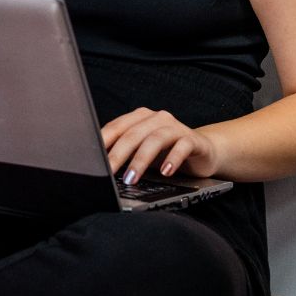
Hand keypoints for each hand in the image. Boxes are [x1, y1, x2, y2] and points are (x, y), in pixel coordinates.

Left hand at [100, 107, 224, 184]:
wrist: (202, 152)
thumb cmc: (165, 153)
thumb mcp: (141, 153)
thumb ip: (123, 155)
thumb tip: (99, 169)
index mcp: (139, 118)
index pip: (116, 127)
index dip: (103, 142)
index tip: (93, 159)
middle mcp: (157, 118)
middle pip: (133, 134)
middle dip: (119, 154)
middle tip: (109, 172)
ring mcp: (176, 127)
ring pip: (155, 140)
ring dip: (141, 160)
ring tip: (132, 178)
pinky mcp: (193, 140)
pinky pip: (182, 147)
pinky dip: (172, 159)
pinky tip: (165, 172)